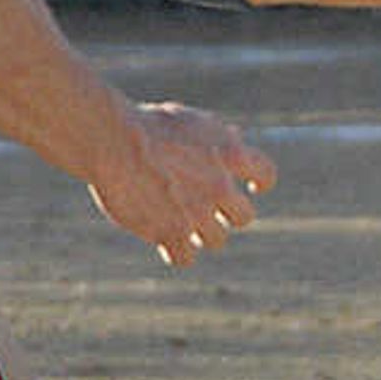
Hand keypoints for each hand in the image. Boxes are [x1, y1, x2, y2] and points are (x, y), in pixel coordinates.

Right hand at [87, 101, 275, 266]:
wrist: (114, 140)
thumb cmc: (145, 125)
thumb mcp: (189, 120)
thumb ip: (216, 133)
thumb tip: (237, 137)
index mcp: (231, 154)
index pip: (266, 174)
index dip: (261, 182)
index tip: (251, 187)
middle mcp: (219, 186)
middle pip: (243, 217)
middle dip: (227, 214)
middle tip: (204, 208)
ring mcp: (196, 212)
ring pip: (215, 240)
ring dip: (200, 234)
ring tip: (179, 224)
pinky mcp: (169, 232)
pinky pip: (184, 258)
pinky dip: (176, 253)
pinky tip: (164, 242)